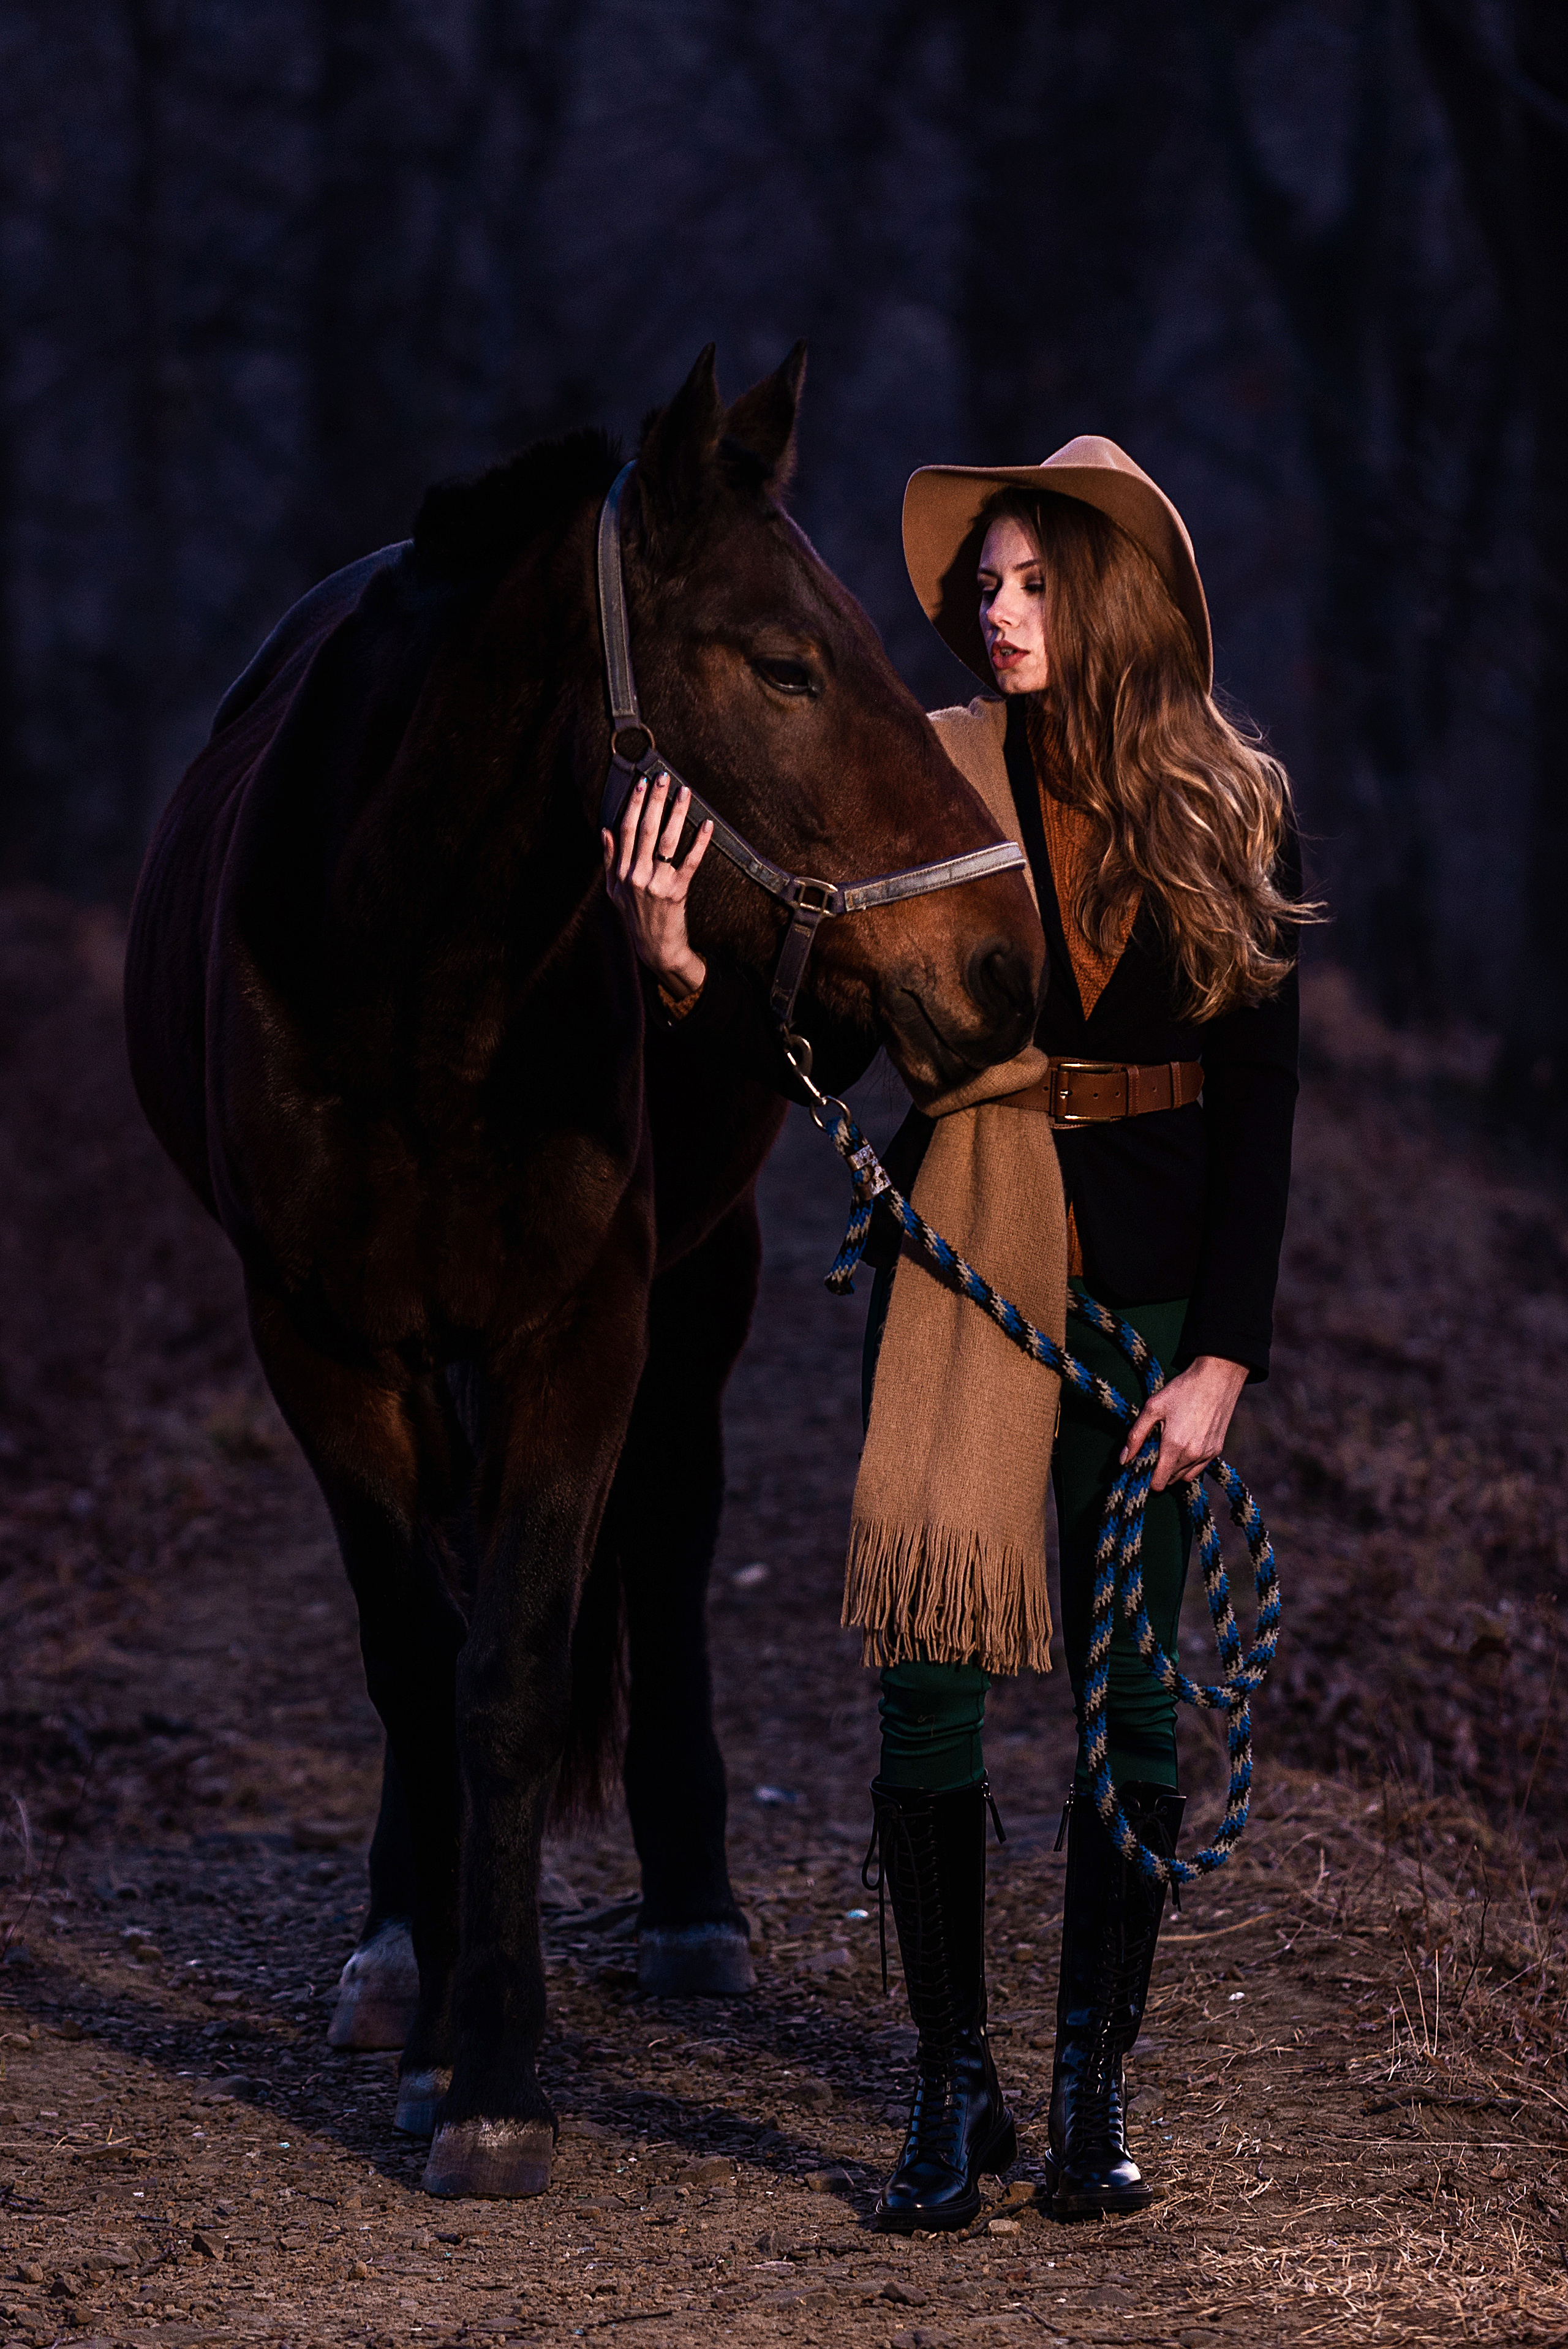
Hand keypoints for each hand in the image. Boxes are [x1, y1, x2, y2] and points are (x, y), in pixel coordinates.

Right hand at [602, 770, 713, 998]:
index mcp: (621, 872)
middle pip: (645, 829)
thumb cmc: (636, 916)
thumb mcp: (614, 890)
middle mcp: (636, 875)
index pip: (626, 830)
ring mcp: (657, 884)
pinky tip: (706, 824)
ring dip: (677, 813)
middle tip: (662, 777)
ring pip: (667, 840)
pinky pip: (690, 861)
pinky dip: (699, 841)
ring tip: (684, 792)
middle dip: (654, 800)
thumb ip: (610, 859)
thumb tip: (606, 830)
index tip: (640, 783)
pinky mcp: (677, 892)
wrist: (656, 947)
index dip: (633, 804)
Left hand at [1119, 1354, 1247, 1492]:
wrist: (1217, 1379)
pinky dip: (1189, 1465)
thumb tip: (1123, 1459)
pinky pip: (1199, 1468)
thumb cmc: (1182, 1390)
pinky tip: (1184, 1447)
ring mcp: (1207, 1454)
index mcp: (1174, 1446)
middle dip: (1160, 1471)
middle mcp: (1192, 1455)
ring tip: (1169, 1449)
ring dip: (1174, 1470)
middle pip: (1171, 1480)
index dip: (1148, 1478)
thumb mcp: (1152, 1408)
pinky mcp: (1217, 1450)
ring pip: (1185, 1476)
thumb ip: (1135, 1436)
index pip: (1159, 1482)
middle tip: (1155, 1451)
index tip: (1143, 1466)